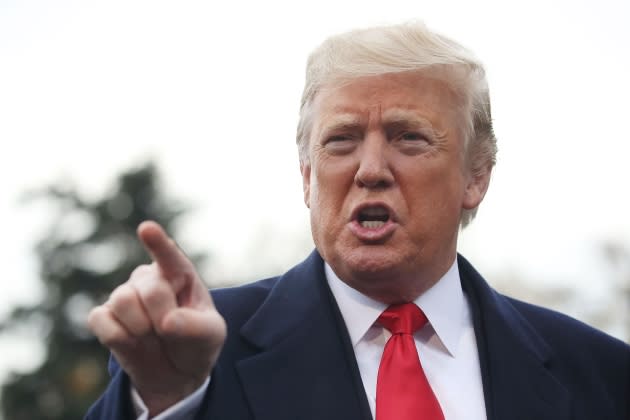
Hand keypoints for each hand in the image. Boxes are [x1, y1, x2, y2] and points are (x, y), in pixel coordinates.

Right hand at [87, 221, 225, 415]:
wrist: (175, 372)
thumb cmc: (197, 342)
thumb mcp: (211, 335)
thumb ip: (195, 327)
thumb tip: (167, 321)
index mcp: (179, 273)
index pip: (169, 256)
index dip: (158, 243)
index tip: (146, 229)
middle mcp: (148, 278)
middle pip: (151, 290)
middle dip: (163, 317)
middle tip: (172, 331)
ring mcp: (123, 295)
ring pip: (123, 302)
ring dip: (142, 329)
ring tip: (152, 337)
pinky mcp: (102, 316)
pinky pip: (101, 322)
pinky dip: (120, 340)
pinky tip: (132, 343)